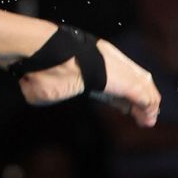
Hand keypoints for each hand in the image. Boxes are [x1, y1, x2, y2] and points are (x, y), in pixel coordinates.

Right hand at [18, 39, 159, 127]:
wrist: (50, 56)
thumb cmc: (41, 69)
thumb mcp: (42, 83)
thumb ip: (44, 88)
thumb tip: (30, 89)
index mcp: (90, 61)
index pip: (113, 78)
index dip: (120, 93)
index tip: (124, 106)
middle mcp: (107, 61)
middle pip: (131, 79)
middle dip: (138, 97)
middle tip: (140, 114)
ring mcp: (118, 69)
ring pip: (141, 86)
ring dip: (146, 104)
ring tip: (147, 120)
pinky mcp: (125, 81)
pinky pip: (144, 96)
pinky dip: (147, 108)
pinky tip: (147, 119)